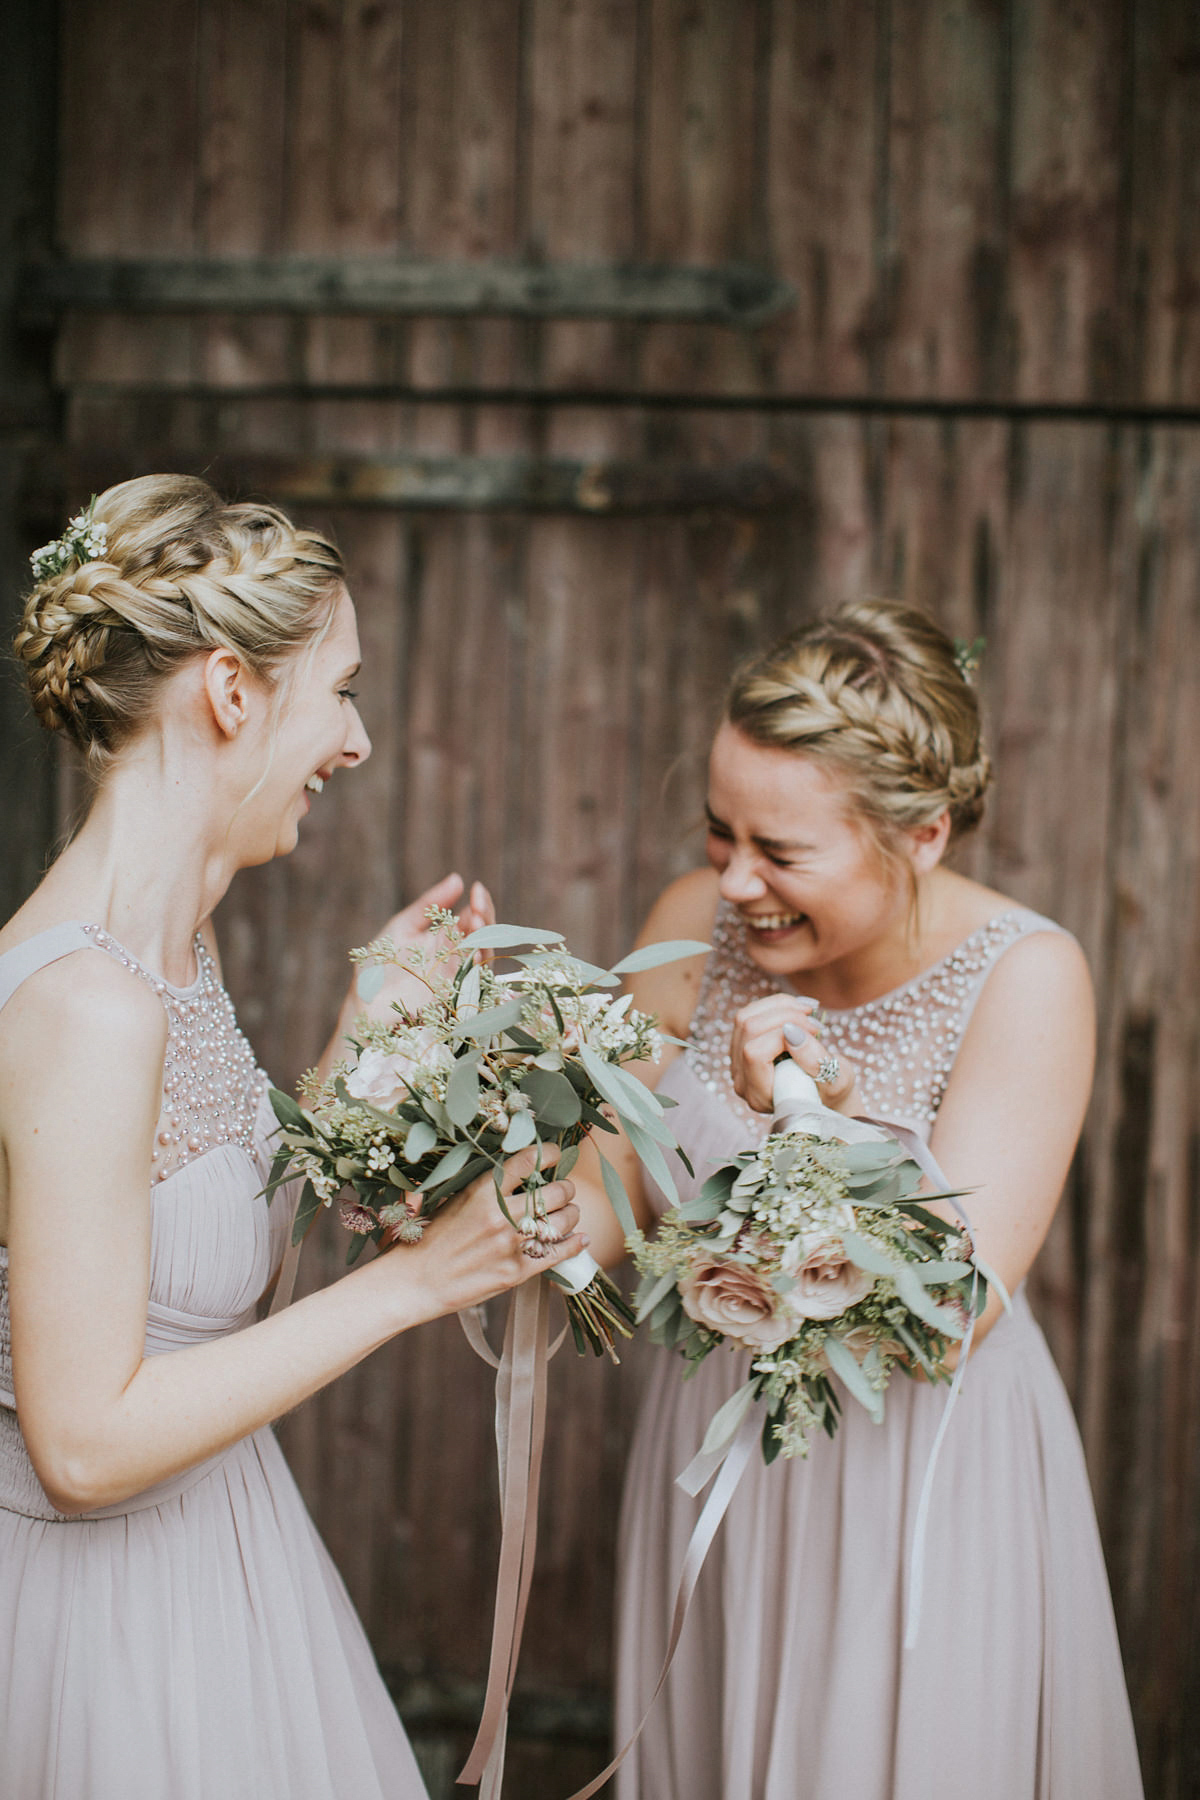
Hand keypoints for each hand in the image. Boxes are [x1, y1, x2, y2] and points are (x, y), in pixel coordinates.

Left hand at [328, 874, 495, 1045]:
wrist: (363, 1007)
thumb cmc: (378, 968)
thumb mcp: (401, 927)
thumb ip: (429, 905)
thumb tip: (457, 878)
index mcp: (446, 939)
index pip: (472, 919)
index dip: (478, 903)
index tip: (475, 889)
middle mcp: (457, 958)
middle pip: (483, 936)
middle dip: (485, 918)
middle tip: (478, 905)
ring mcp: (458, 979)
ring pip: (483, 956)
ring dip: (483, 939)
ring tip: (476, 920)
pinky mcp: (456, 1000)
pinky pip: (474, 983)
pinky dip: (476, 967)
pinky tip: (474, 951)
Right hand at [394, 1145, 585, 1318]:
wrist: (414, 1282)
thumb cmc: (427, 1238)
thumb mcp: (451, 1199)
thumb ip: (484, 1185)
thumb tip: (516, 1168)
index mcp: (483, 1191)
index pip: (529, 1160)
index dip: (549, 1153)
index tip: (554, 1154)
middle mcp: (502, 1215)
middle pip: (557, 1190)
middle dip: (565, 1188)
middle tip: (561, 1190)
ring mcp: (512, 1245)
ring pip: (564, 1220)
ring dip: (570, 1214)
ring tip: (565, 1214)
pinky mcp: (517, 1272)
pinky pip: (559, 1254)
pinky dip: (575, 1244)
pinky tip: (580, 1239)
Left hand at [729, 993, 863, 1116]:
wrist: (824, 1092)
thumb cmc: (831, 1090)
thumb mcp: (835, 1080)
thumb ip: (815, 1061)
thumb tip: (791, 1031)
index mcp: (760, 1096)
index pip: (755, 1053)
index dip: (782, 1035)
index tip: (815, 1032)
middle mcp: (743, 1080)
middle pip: (748, 1029)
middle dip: (785, 1015)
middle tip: (815, 1022)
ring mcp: (738, 1062)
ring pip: (745, 1017)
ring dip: (780, 1006)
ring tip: (808, 1011)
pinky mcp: (742, 1045)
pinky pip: (749, 1014)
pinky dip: (776, 1005)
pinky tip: (798, 1009)